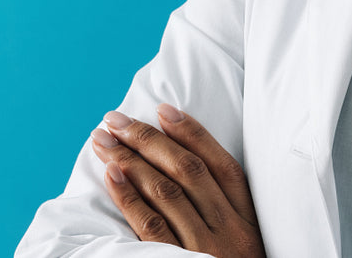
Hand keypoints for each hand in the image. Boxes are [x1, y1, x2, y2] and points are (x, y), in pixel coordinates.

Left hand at [89, 102, 265, 257]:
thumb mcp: (243, 243)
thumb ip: (222, 211)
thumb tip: (179, 168)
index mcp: (247, 219)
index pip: (220, 164)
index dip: (191, 132)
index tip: (161, 108)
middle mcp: (229, 228)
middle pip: (187, 170)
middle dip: (148, 139)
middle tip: (115, 119)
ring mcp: (206, 248)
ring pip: (165, 192)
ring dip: (130, 160)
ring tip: (103, 141)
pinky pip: (151, 227)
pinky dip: (129, 196)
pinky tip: (111, 176)